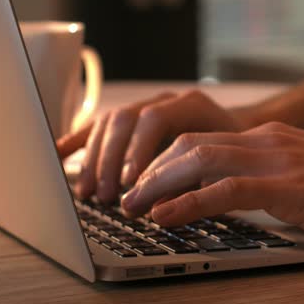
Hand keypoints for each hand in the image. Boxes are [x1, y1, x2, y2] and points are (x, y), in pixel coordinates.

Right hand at [56, 90, 247, 202]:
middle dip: (110, 160)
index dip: (138, 151)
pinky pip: (101, 126)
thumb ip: (195, 180)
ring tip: (88, 192)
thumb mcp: (225, 166)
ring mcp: (147, 106)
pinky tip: (60, 154)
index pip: (155, 119)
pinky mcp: (133, 118)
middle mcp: (166, 100)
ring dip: (94, 158)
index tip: (129, 183)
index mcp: (192, 105)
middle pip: (125, 119)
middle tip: (105, 196)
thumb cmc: (236, 155)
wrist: (244, 133)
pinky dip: (80, 140)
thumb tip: (163, 203)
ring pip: (109, 123)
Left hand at [121, 122, 303, 246]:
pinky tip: (163, 217)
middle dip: (147, 168)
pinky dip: (187, 203)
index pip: (200, 138)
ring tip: (129, 206)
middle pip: (188, 142)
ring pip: (197, 159)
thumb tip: (238, 197)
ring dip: (156, 183)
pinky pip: (224, 190)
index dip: (161, 158)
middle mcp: (268, 140)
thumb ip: (274, 178)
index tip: (138, 180)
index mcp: (272, 137)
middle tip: (121, 194)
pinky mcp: (288, 187)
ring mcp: (277, 160)